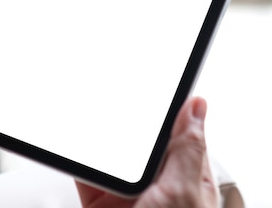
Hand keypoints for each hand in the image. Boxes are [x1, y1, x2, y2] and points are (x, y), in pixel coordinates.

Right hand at [76, 97, 217, 207]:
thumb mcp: (183, 193)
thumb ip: (187, 150)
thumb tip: (196, 105)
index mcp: (189, 178)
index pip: (180, 129)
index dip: (170, 104)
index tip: (157, 75)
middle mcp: (158, 184)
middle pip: (142, 139)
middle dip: (128, 118)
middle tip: (116, 90)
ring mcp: (128, 194)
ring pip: (112, 154)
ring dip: (100, 138)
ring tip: (91, 112)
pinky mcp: (99, 202)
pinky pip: (86, 174)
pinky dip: (79, 160)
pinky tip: (75, 145)